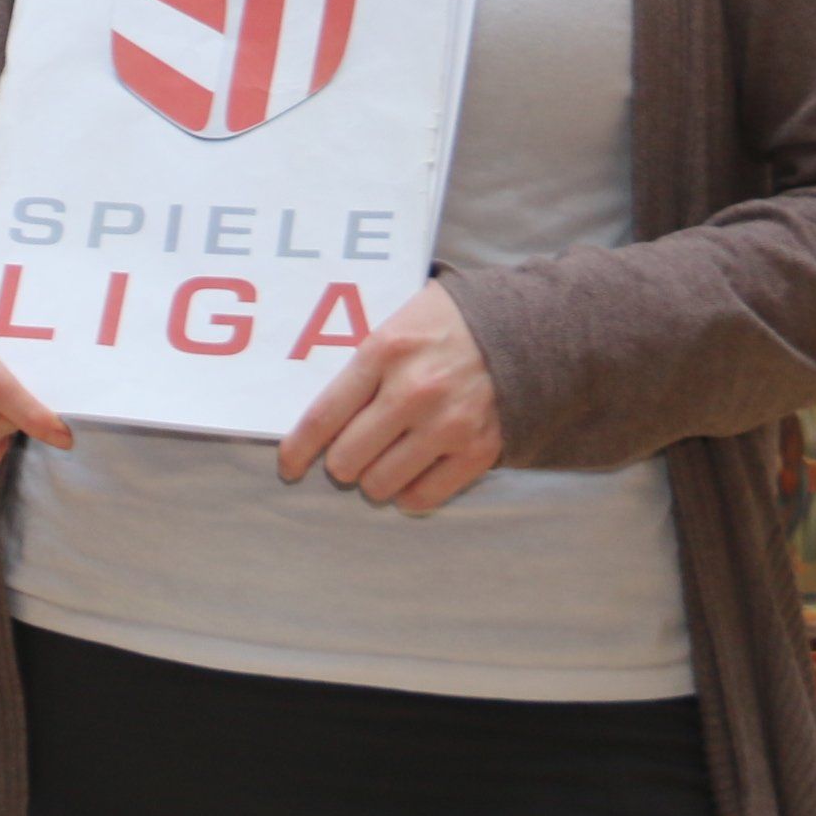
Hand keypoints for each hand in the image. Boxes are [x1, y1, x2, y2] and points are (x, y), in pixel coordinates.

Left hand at [274, 281, 501, 512]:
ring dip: (373, 479)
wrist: (526, 328)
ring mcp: (446, 425)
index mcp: (384, 351)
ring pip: (381, 483)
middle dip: (340, 462)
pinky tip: (408, 478)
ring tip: (381, 462)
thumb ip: (362, 357)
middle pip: (348, 458)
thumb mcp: (397, 319)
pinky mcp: (477, 451)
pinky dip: (409, 494)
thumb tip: (320, 405)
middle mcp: (413, 391)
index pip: (324, 415)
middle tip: (347, 455)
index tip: (289, 465)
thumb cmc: (450, 322)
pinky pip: (424, 496)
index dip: (298, 448)